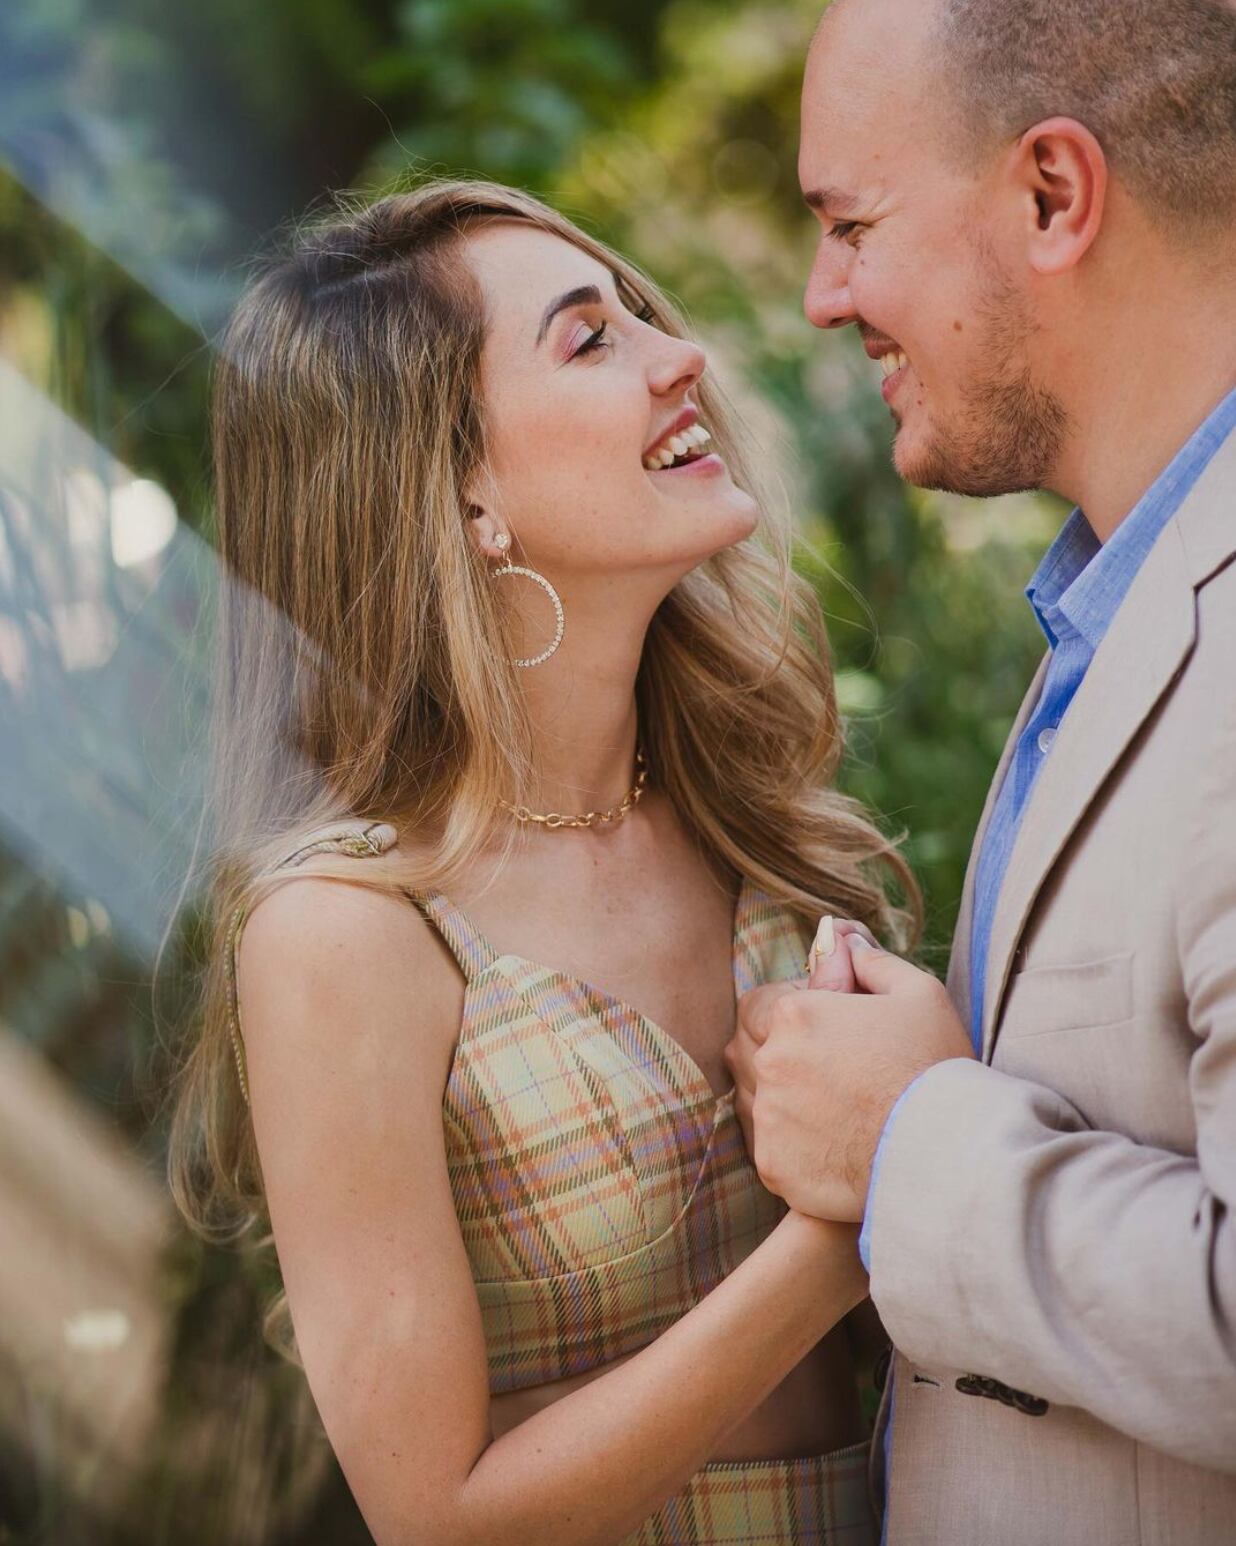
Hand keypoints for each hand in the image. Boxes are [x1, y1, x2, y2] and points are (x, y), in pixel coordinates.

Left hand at [725, 931, 972, 1221]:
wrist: (948, 1153)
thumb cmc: (936, 1067)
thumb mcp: (918, 993)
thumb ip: (870, 961)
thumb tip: (841, 939)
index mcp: (795, 1014)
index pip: (764, 1004)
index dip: (797, 1016)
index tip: (832, 1034)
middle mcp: (770, 1062)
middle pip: (753, 1049)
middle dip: (785, 1055)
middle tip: (836, 1073)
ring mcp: (768, 1116)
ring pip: (759, 1100)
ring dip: (786, 1099)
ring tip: (838, 1110)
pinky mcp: (773, 1164)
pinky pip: (770, 1146)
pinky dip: (793, 1146)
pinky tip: (833, 1145)